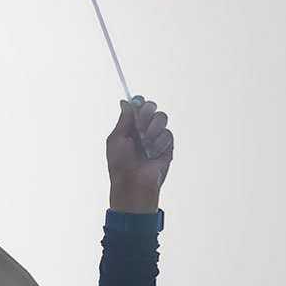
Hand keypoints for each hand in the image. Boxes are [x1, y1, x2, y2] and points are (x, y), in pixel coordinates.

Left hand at [107, 97, 172, 213]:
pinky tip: (152, 154)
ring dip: (152, 128)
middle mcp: (143, 129)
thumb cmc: (120, 163)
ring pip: (162, 117)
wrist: (133, 183)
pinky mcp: (168, 147)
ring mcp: (156, 137)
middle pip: (152, 107)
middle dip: (146, 113)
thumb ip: (124, 119)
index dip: (139, 102)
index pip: (138, 106)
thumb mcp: (116, 139)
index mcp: (129, 127)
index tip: (137, 103)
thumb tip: (125, 102)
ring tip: (145, 144)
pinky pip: (168, 133)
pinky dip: (159, 142)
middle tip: (140, 125)